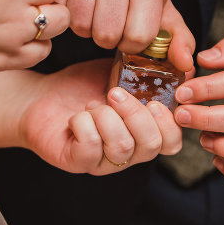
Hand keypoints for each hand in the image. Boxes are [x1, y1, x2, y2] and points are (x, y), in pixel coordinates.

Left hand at [12, 60, 181, 173]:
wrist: (41, 96)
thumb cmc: (83, 85)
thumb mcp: (121, 71)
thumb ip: (150, 67)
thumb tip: (183, 62)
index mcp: (143, 133)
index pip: (172, 143)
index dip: (169, 125)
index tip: (154, 101)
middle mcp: (128, 153)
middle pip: (150, 146)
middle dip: (135, 114)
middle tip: (114, 93)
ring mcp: (104, 162)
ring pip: (122, 147)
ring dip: (106, 117)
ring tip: (91, 105)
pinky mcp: (79, 162)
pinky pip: (92, 147)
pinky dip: (84, 123)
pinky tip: (78, 116)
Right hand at [58, 0, 194, 72]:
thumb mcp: (160, 14)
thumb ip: (178, 41)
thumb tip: (186, 64)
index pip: (139, 36)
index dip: (132, 45)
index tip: (130, 32)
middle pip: (110, 35)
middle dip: (109, 40)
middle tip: (111, 25)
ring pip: (85, 27)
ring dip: (89, 31)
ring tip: (95, 15)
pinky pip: (65, 16)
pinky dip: (70, 21)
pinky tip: (79, 8)